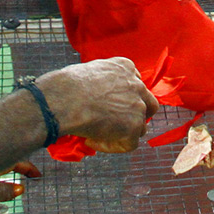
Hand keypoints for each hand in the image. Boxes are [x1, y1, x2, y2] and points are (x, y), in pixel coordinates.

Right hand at [38, 57, 158, 151]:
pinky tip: (92, 141)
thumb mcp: (88, 71)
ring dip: (123, 133)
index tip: (109, 106)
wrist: (66, 99)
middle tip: (117, 124)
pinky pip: (129, 144)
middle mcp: (136, 85)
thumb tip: (94, 95)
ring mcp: (138, 106)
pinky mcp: (133, 127)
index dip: (124, 98)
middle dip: (135, 115)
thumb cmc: (66, 85)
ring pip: (140, 126)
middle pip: (148, 104)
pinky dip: (112, 146)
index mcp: (125, 67)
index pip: (135, 84)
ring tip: (98, 135)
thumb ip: (101, 81)